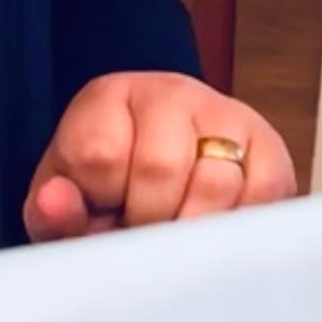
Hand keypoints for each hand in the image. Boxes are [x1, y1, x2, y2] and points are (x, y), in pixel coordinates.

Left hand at [23, 72, 296, 240]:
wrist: (160, 174)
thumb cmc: (109, 192)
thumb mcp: (70, 203)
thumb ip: (54, 210)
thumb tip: (55, 203)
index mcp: (108, 97)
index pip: (101, 154)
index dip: (102, 201)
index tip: (105, 209)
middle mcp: (170, 92)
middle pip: (160, 169)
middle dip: (147, 220)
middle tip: (143, 227)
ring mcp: (224, 114)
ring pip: (214, 186)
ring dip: (191, 229)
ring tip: (176, 227)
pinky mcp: (268, 146)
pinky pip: (262, 194)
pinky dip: (237, 225)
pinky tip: (215, 226)